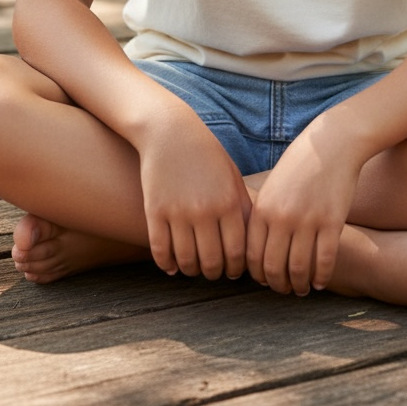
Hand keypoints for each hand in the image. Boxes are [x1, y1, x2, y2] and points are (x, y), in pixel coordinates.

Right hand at [138, 110, 251, 280]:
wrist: (169, 132)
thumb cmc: (206, 155)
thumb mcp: (231, 177)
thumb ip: (242, 207)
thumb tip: (251, 242)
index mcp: (228, 202)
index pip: (237, 252)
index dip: (236, 268)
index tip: (233, 271)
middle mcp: (204, 210)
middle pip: (212, 262)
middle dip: (214, 273)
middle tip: (213, 272)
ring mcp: (178, 212)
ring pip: (186, 261)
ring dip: (191, 270)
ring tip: (193, 268)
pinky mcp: (155, 211)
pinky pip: (161, 251)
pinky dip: (167, 265)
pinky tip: (172, 266)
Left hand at [246, 121, 362, 295]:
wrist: (332, 143)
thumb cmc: (301, 163)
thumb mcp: (273, 184)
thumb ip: (263, 212)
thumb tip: (254, 244)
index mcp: (263, 208)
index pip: (252, 255)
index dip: (258, 275)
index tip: (265, 281)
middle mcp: (282, 217)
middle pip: (273, 267)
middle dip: (277, 284)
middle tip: (284, 290)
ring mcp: (307, 221)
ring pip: (299, 269)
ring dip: (299, 285)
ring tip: (301, 290)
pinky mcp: (332, 222)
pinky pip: (324, 261)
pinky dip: (321, 277)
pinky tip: (321, 282)